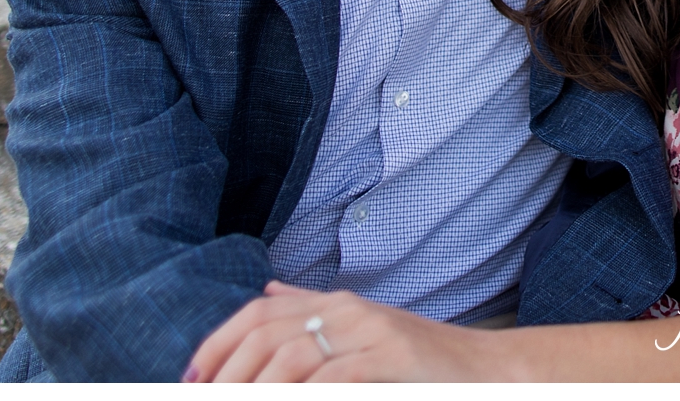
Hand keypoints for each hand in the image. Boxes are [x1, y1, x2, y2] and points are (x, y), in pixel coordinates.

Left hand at [185, 282, 515, 382]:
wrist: (488, 370)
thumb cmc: (421, 361)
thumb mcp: (363, 328)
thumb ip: (313, 308)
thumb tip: (266, 289)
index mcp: (335, 302)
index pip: (258, 312)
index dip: (217, 344)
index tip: (190, 380)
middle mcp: (347, 310)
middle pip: (265, 333)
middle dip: (226, 374)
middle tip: (205, 400)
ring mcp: (371, 332)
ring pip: (291, 357)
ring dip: (257, 389)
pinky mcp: (391, 359)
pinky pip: (332, 380)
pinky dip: (302, 398)